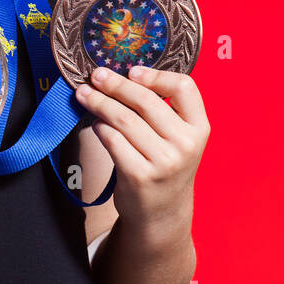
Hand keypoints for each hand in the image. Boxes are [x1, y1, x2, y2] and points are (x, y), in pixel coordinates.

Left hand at [74, 66, 209, 238]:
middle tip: (96, 75)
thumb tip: (121, 75)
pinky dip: (100, 128)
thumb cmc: (164, 165)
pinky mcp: (139, 175)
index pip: (185, 88)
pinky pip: (112, 140)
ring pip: (124, 120)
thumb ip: (164, 110)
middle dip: (116, 85)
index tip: (132, 71)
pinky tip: (95, 124)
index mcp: (199, 128)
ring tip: (84, 94)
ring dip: (99, 103)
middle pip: (146, 101)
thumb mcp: (178, 138)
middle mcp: (186, 145)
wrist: (161, 212)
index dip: (157, 75)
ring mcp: (164, 162)